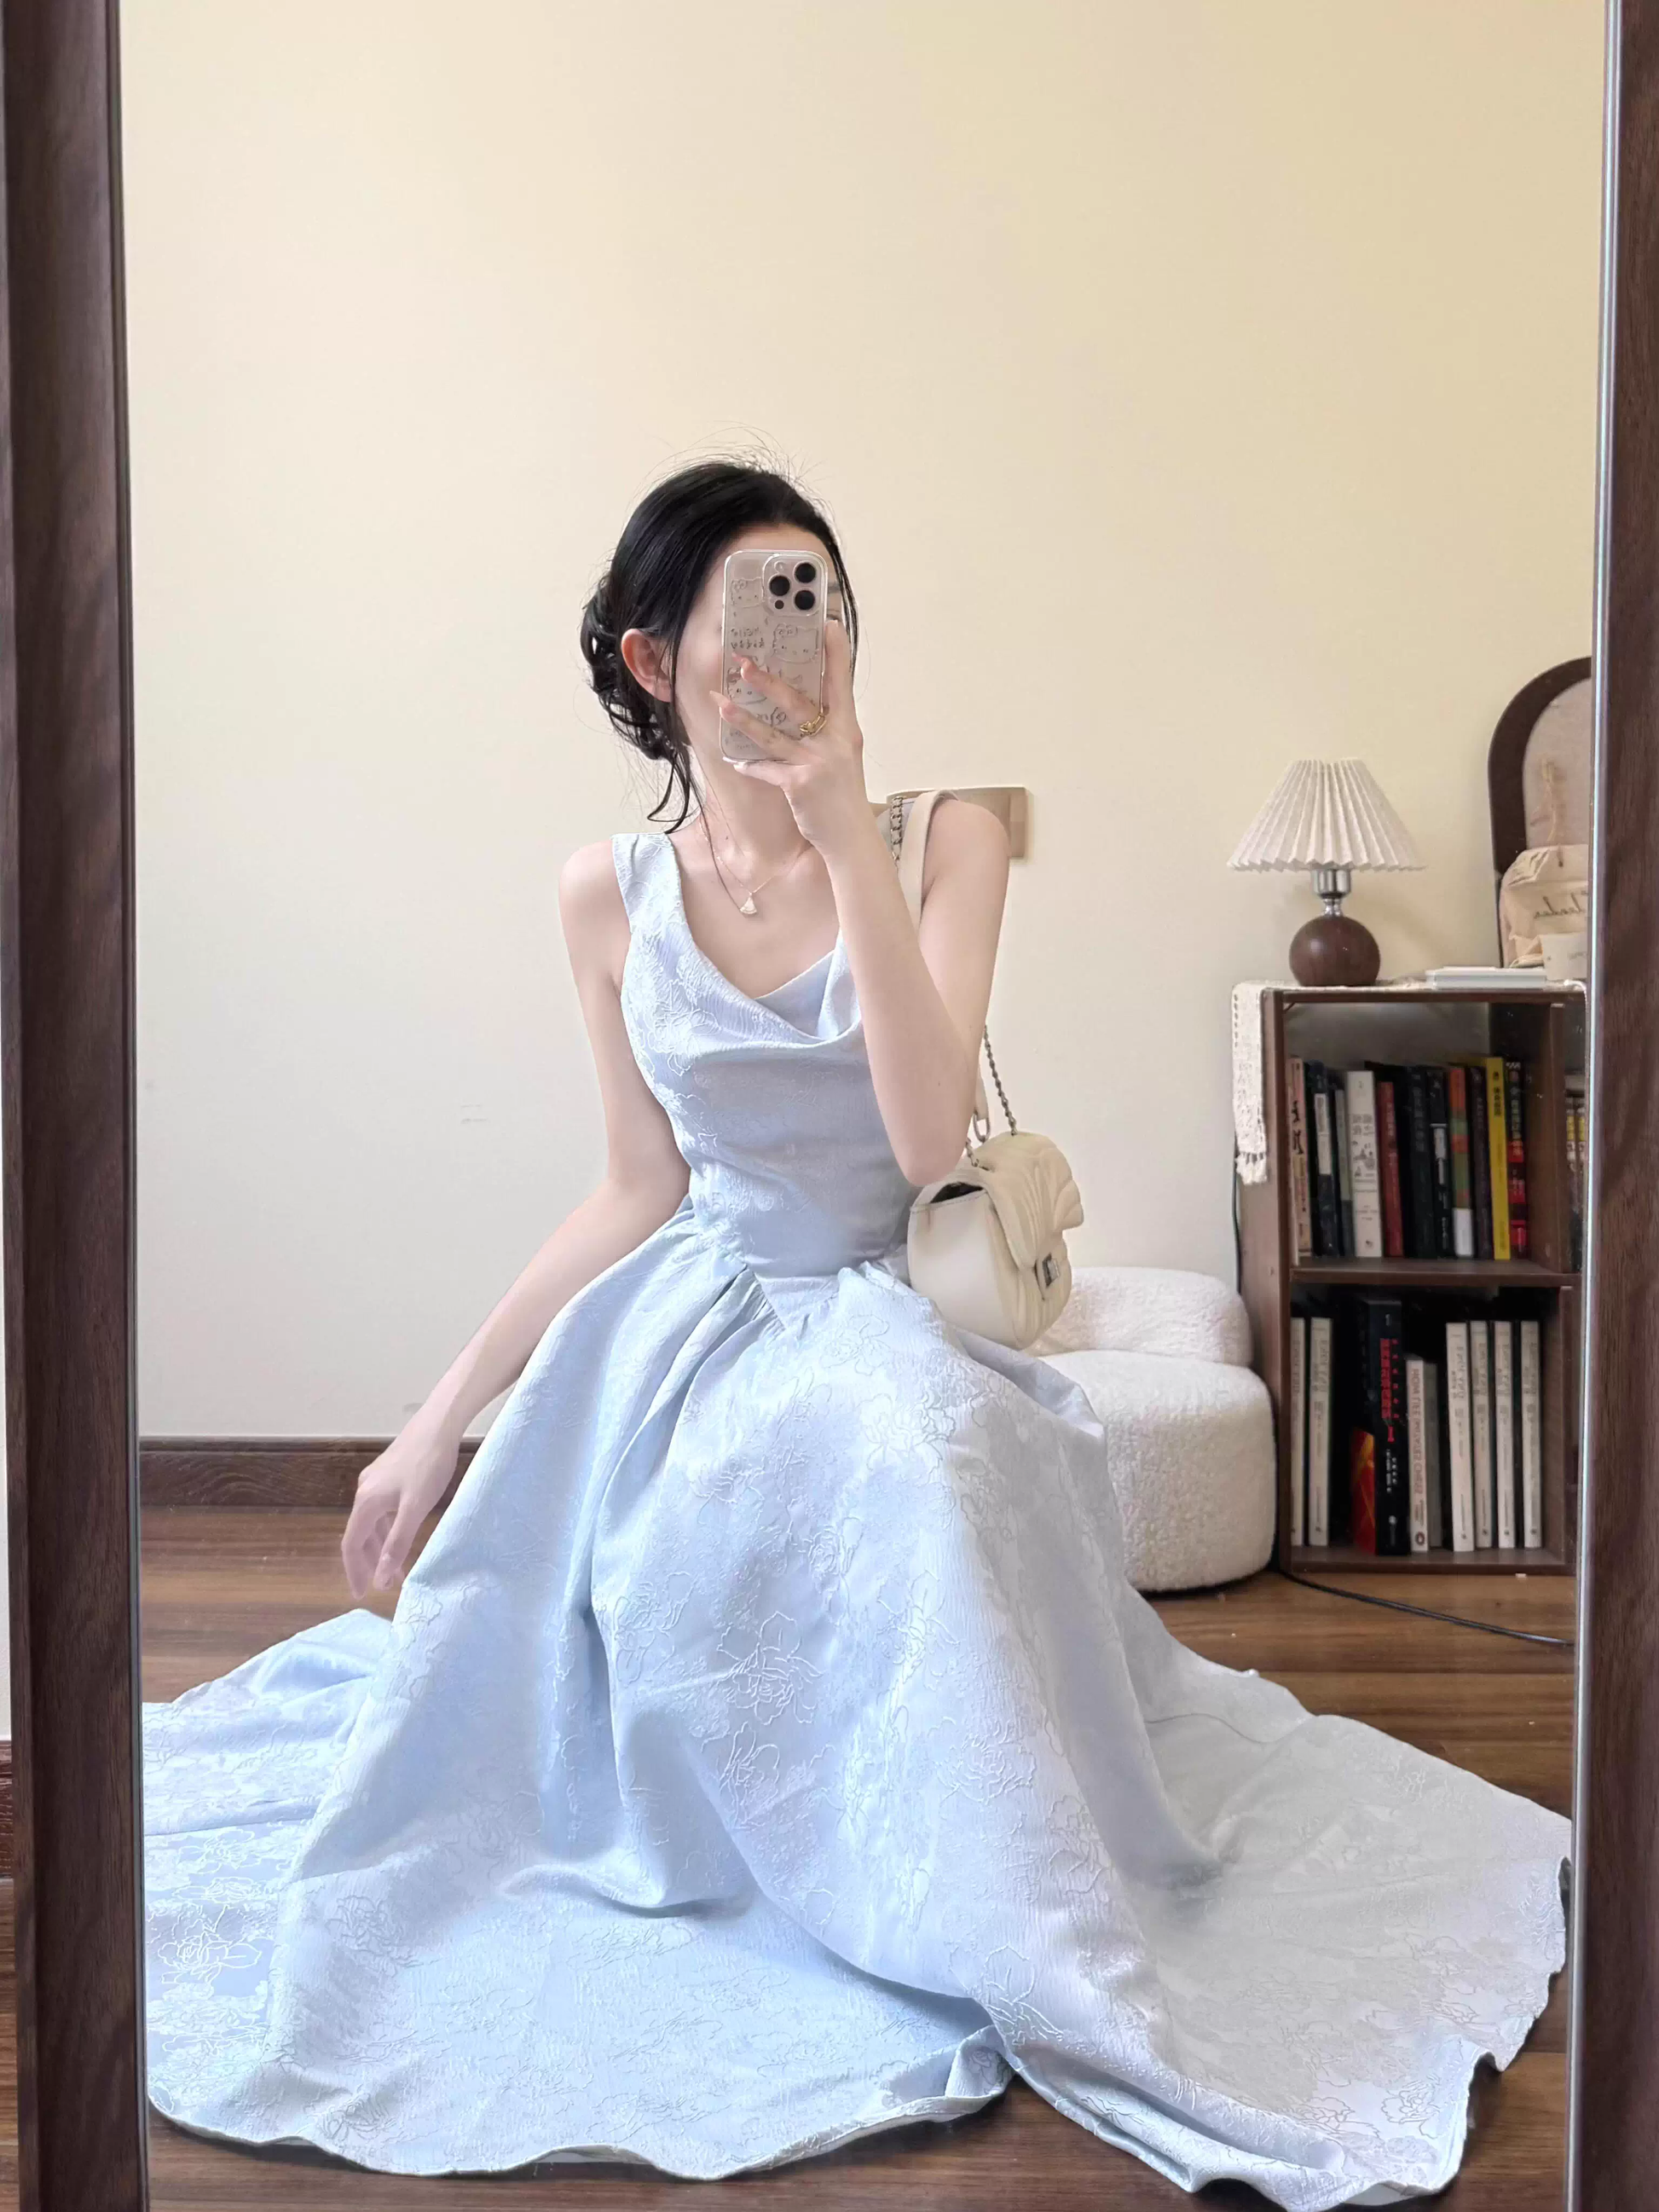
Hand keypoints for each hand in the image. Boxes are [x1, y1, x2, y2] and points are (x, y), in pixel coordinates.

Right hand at [340, 1421, 460, 1600]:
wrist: (439, 1423)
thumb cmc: (428, 1464)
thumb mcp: (415, 1509)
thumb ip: (397, 1544)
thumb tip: (380, 1581)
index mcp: (367, 1502)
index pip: (351, 1545)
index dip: (355, 1571)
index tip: (361, 1594)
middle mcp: (365, 1491)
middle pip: (360, 1535)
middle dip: (368, 1563)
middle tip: (380, 1587)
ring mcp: (376, 1481)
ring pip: (373, 1523)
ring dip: (381, 1547)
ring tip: (394, 1570)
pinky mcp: (390, 1474)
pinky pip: (383, 1511)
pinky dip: (388, 1529)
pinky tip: (400, 1535)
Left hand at [710, 618, 869, 857]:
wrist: (852, 839)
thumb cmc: (844, 797)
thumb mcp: (844, 757)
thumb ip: (827, 733)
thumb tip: (800, 710)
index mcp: (847, 729)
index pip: (842, 684)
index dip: (836, 654)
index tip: (829, 625)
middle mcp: (835, 741)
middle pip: (798, 703)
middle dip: (768, 682)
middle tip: (743, 663)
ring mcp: (817, 762)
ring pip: (774, 735)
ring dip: (743, 719)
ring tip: (721, 703)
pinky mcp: (799, 785)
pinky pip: (767, 769)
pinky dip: (751, 765)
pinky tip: (735, 761)